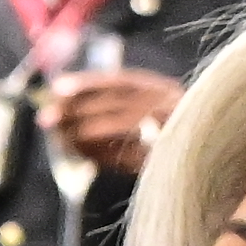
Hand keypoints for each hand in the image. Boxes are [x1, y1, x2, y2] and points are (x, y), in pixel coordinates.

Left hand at [34, 64, 183, 175]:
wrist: (199, 163)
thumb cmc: (165, 134)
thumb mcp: (140, 110)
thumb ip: (108, 102)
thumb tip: (61, 94)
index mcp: (162, 89)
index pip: (121, 81)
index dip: (88, 83)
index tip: (57, 87)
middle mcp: (172, 104)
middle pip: (117, 102)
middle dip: (77, 109)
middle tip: (46, 118)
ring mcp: (174, 129)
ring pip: (120, 125)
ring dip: (84, 132)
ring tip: (61, 138)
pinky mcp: (168, 158)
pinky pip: (126, 156)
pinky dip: (100, 155)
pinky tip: (83, 154)